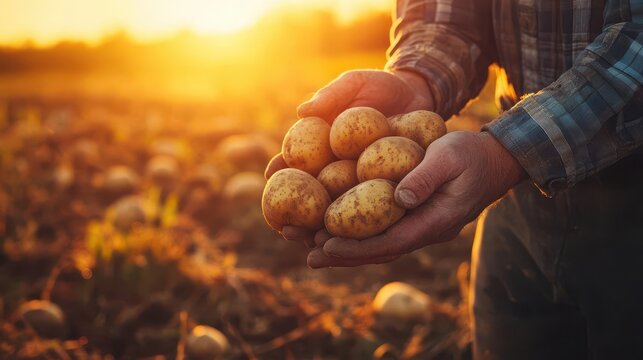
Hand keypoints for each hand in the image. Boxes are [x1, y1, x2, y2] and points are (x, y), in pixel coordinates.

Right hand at [265, 69, 434, 246]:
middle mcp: (332, 168)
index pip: (291, 163)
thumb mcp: (355, 84)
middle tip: (289, 231)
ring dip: (322, 232)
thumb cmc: (379, 86)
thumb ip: (332, 95)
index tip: (270, 187)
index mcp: (318, 145)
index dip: (278, 176)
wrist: (418, 95)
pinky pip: (367, 214)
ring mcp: (355, 183)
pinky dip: (359, 230)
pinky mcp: (380, 192)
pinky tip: (355, 246)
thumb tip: (303, 111)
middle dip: (295, 217)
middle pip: (307, 197)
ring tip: (316, 247)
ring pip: (334, 213)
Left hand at [307, 131, 526, 267]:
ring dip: (346, 249)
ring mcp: (420, 227)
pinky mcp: (415, 217)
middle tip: (308, 257)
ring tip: (311, 249)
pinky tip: (335, 230)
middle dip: (343, 256)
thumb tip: (399, 197)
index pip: (390, 242)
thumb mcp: (450, 156)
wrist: (495, 160)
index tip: (326, 246)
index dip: (357, 247)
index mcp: (434, 222)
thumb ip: (426, 177)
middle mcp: (425, 231)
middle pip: (378, 251)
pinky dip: (357, 235)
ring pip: (378, 244)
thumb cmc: (472, 154)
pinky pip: (382, 231)